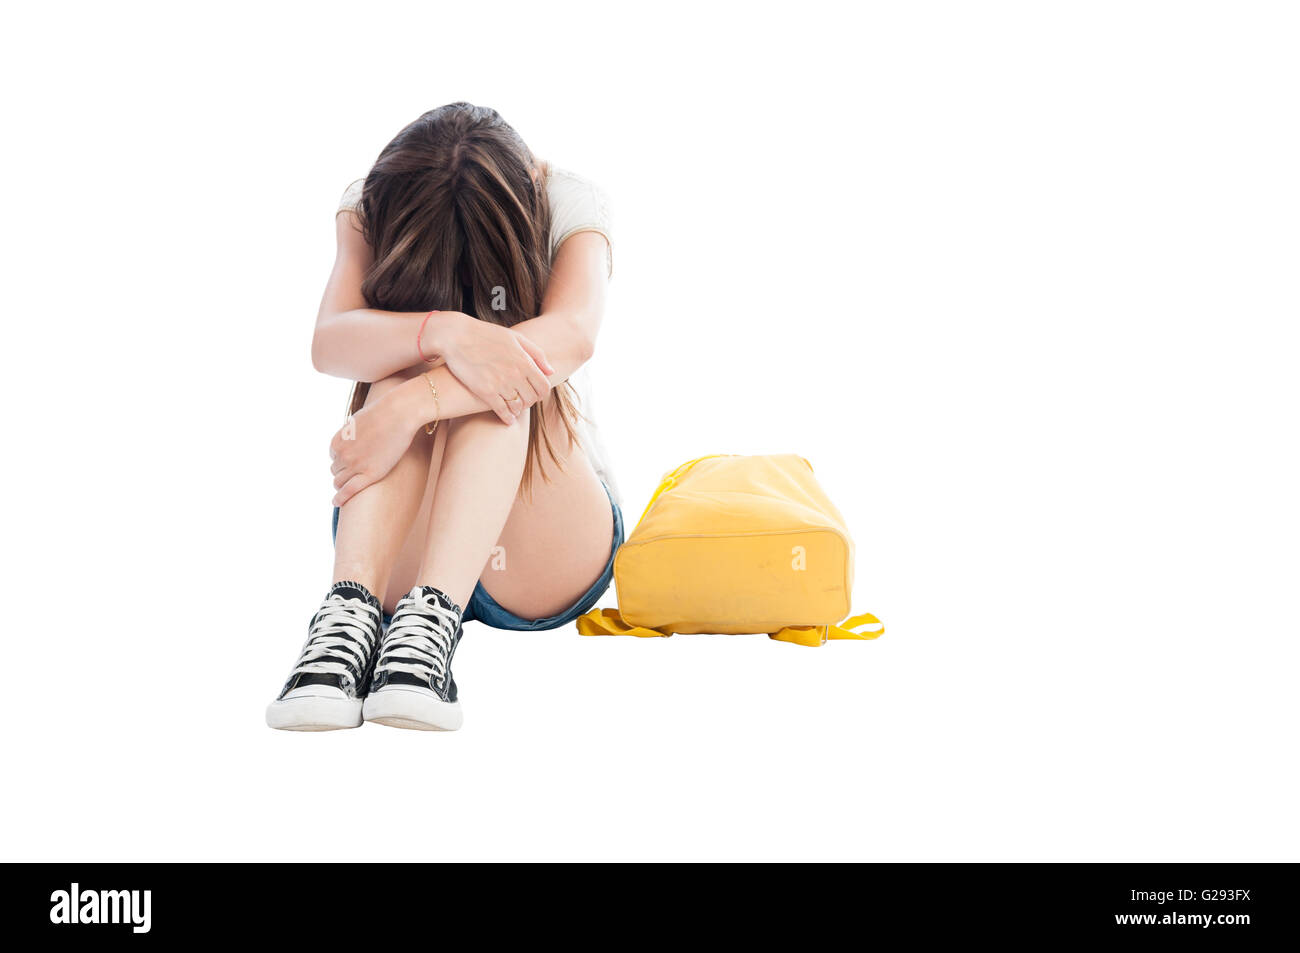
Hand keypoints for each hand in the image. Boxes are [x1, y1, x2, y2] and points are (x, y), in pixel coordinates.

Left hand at [328, 389, 416, 506]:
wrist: (398, 413)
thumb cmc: (383, 414)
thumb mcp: (358, 421)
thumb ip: (351, 432)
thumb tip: (353, 437)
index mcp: (338, 441)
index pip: (333, 456)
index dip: (342, 459)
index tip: (352, 461)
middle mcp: (343, 454)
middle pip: (335, 470)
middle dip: (343, 472)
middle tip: (354, 474)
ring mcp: (355, 465)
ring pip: (340, 481)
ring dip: (342, 484)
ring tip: (347, 488)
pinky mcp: (370, 474)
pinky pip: (349, 491)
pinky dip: (341, 498)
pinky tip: (337, 503)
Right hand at [426, 311, 553, 424]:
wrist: (456, 336)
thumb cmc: (486, 334)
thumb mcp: (515, 338)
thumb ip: (536, 354)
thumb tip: (551, 372)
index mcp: (524, 361)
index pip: (543, 387)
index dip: (541, 393)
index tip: (535, 393)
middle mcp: (515, 374)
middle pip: (532, 399)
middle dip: (529, 401)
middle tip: (523, 401)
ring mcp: (501, 384)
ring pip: (518, 407)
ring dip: (517, 409)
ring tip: (514, 408)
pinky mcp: (485, 392)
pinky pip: (502, 412)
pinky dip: (507, 418)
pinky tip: (507, 418)